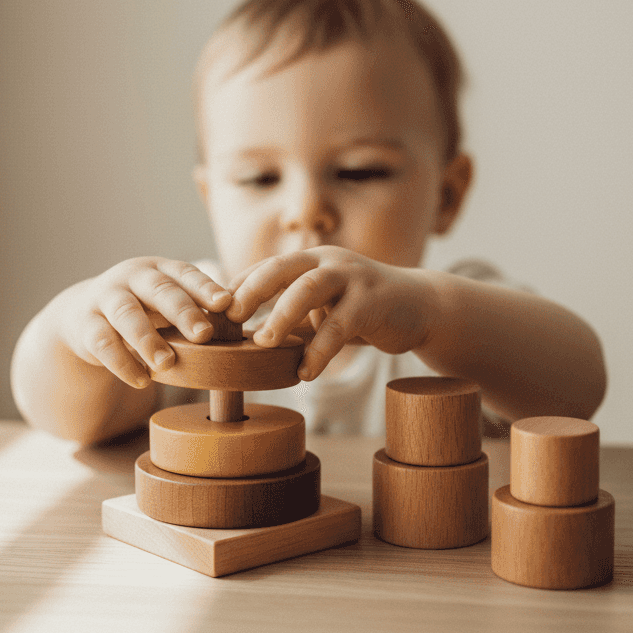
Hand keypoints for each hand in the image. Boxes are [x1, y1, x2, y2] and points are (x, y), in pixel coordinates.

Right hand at [56, 258, 233, 387]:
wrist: (83, 316)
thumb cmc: (142, 310)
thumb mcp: (166, 303)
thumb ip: (194, 308)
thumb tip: (239, 323)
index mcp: (160, 269)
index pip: (185, 274)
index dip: (205, 288)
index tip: (226, 304)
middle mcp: (132, 278)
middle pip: (159, 291)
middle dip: (183, 312)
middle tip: (204, 335)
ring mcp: (105, 298)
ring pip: (127, 315)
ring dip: (149, 339)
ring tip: (168, 363)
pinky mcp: (85, 325)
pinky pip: (103, 343)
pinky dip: (123, 363)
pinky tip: (142, 380)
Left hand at [228, 247, 435, 380]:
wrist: (419, 306)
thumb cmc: (361, 309)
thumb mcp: (322, 307)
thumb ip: (290, 315)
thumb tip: (241, 340)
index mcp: (310, 260)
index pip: (266, 268)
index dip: (239, 287)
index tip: (214, 313)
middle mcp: (328, 261)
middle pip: (281, 268)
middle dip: (252, 292)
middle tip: (229, 319)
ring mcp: (352, 277)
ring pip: (308, 290)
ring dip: (282, 316)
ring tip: (263, 343)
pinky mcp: (372, 301)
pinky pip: (340, 326)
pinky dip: (320, 350)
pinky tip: (306, 372)